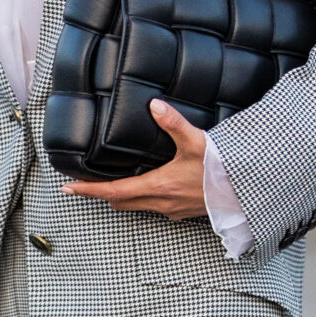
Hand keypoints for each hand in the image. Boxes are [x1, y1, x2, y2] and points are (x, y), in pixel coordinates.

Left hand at [66, 101, 208, 221]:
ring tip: (110, 182)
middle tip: (83, 184)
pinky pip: (154, 206)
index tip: (68, 188)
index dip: (88, 190)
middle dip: (100, 193)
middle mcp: (161, 202)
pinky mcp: (183, 211)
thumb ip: (174, 123)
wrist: (246, 194)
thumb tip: (154, 105)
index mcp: (158, 186)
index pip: (113, 191)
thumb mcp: (197, 142)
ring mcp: (172, 209)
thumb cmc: (222, 172)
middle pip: (120, 201)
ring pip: (136, 205)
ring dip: (121, 196)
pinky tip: (148, 184)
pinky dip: (141, 197)